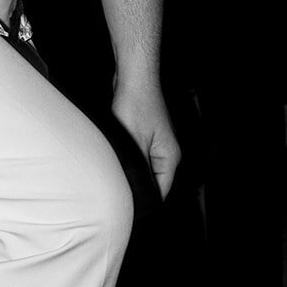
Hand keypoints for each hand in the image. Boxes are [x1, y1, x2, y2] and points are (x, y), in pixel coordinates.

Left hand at [111, 80, 180, 198]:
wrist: (134, 77)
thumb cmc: (136, 104)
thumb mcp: (134, 143)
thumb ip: (136, 171)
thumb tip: (131, 193)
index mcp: (170, 157)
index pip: (160, 192)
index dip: (143, 202)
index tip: (126, 209)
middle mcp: (167, 152)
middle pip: (153, 181)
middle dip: (136, 186)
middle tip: (116, 193)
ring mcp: (157, 143)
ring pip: (144, 168)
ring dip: (131, 171)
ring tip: (115, 174)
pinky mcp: (147, 134)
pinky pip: (139, 155)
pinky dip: (129, 159)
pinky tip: (117, 157)